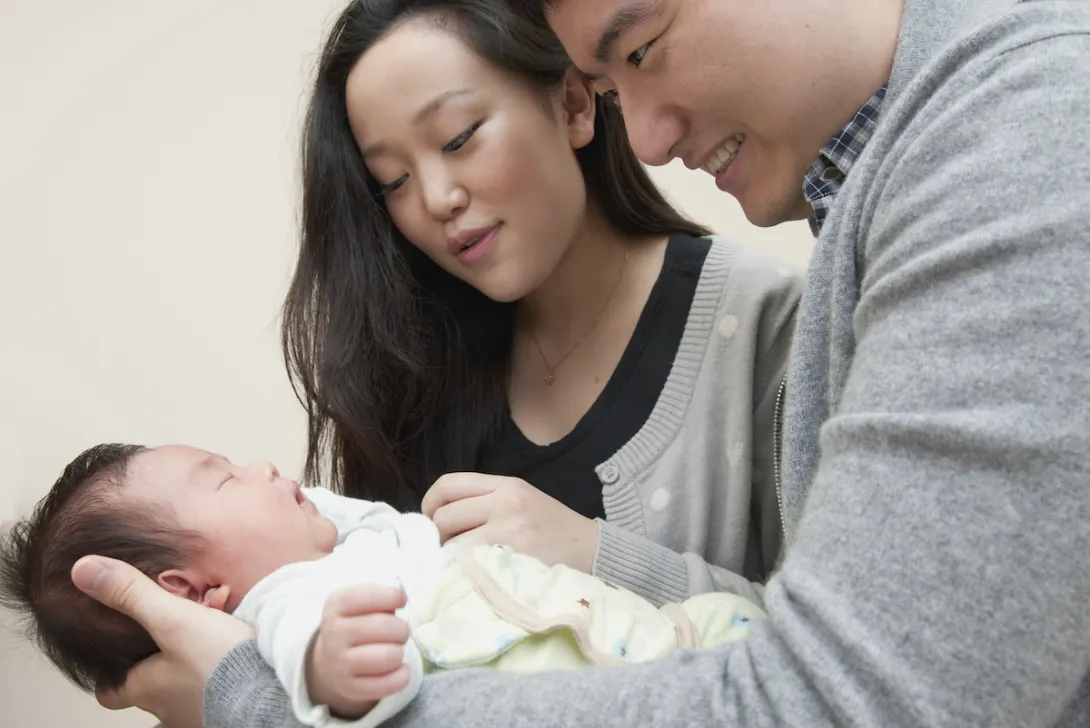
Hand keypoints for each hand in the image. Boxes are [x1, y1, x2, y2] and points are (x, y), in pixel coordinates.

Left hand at [70, 556, 254, 727]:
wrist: (273, 691)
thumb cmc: (219, 662)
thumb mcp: (172, 619)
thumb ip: (132, 594)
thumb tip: (83, 571)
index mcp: (148, 690)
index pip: (111, 693)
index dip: (111, 676)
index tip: (114, 661)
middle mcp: (171, 710)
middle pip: (151, 694)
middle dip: (160, 671)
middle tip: (173, 647)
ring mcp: (202, 714)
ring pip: (187, 695)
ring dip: (193, 674)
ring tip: (211, 647)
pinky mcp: (233, 711)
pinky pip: (220, 695)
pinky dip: (224, 678)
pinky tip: (239, 659)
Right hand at [307, 585, 411, 718]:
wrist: (331, 661)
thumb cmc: (356, 624)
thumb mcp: (360, 603)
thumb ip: (382, 598)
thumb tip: (402, 599)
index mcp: (336, 606)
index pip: (370, 596)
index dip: (393, 596)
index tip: (401, 600)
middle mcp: (333, 634)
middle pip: (386, 626)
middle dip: (401, 628)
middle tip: (398, 632)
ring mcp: (339, 664)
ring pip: (390, 656)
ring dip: (399, 652)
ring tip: (393, 650)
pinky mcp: (351, 689)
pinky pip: (391, 682)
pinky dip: (403, 675)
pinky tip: (398, 668)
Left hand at [422, 473, 597, 572]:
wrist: (594, 552)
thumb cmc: (554, 530)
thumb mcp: (522, 500)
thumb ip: (485, 502)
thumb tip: (439, 519)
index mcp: (506, 485)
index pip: (448, 485)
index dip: (430, 504)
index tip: (432, 521)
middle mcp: (505, 504)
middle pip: (444, 516)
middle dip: (439, 537)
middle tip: (451, 551)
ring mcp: (508, 533)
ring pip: (451, 545)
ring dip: (450, 559)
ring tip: (466, 566)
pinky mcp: (512, 560)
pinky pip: (468, 567)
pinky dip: (463, 574)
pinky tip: (473, 578)